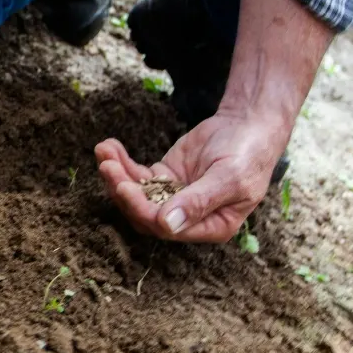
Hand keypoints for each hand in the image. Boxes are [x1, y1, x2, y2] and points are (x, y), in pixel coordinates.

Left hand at [94, 108, 289, 241]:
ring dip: (117, 175)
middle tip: (108, 167)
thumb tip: (167, 225)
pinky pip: (137, 175)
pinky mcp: (164, 176)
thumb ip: (199, 201)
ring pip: (136, 194)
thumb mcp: (229, 178)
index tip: (124, 187)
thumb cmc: (248, 154)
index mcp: (211, 226)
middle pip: (145, 213)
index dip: (142, 210)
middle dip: (123, 191)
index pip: (167, 228)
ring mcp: (173, 196)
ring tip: (103, 152)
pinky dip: (121, 162)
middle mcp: (188, 217)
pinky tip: (109, 146)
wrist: (248, 124)